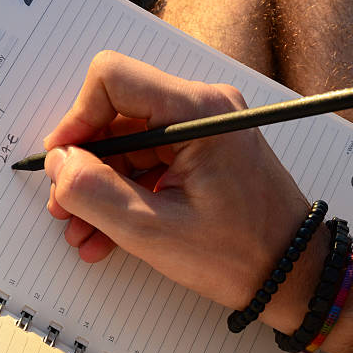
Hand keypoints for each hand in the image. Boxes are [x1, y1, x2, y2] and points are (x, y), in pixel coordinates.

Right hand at [43, 50, 326, 328]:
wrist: (294, 273)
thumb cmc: (241, 255)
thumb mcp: (153, 231)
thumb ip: (94, 192)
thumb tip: (59, 162)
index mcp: (197, 113)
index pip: (112, 79)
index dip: (77, 117)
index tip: (61, 160)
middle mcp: (201, 108)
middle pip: (117, 114)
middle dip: (85, 163)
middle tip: (64, 206)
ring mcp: (202, 129)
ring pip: (128, 141)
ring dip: (100, 185)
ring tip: (82, 231)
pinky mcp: (201, 149)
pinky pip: (148, 160)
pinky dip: (124, 191)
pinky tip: (107, 231)